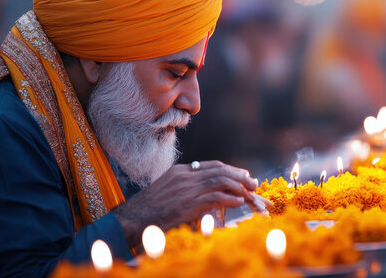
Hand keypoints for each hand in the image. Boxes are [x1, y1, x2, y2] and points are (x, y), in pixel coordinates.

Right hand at [113, 160, 257, 247]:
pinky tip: (238, 202)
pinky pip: (214, 198)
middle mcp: (185, 176)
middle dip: (239, 176)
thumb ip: (185, 186)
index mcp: (181, 171)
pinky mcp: (187, 204)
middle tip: (253, 182)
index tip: (242, 175)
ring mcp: (186, 189)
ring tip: (250, 192)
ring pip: (220, 182)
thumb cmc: (149, 209)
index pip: (212, 166)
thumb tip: (203, 190)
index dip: (230, 170)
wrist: (133, 219)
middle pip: (219, 171)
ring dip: (238, 187)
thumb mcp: (167, 190)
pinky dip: (229, 198)